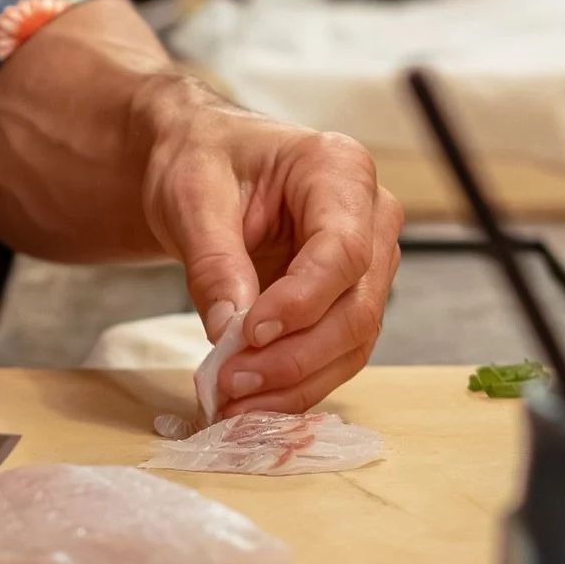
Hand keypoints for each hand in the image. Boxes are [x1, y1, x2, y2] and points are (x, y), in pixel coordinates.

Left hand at [134, 73, 402, 415]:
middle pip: (357, 305)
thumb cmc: (203, 160)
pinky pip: (335, 352)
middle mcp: (371, 216)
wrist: (202, 164)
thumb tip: (230, 329)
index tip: (249, 334)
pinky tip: (252, 400)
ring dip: (294, 382)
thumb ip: (214, 261)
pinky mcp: (348, 299)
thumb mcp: (193, 198)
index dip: (302, 301)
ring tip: (233, 403)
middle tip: (231, 383)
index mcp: (340, 169)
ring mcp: (368, 262)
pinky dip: (295, 383)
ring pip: (352, 341)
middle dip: (295, 355)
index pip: (343, 250)